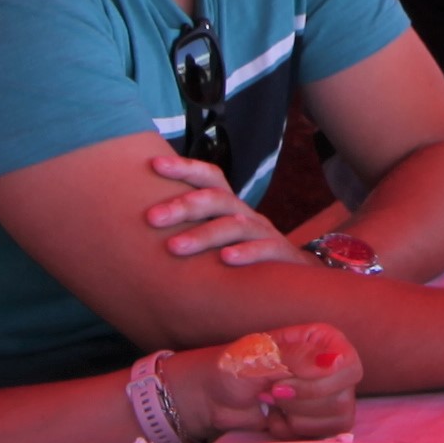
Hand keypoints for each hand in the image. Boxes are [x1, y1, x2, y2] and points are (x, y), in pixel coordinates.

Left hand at [135, 150, 308, 266]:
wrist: (298, 279)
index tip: (153, 164)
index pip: (208, 178)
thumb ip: (192, 230)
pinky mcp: (281, 256)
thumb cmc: (245, 256)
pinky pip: (265, 249)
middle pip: (216, 199)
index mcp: (229, 207)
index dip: (184, 167)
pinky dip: (246, 253)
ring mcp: (264, 233)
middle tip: (151, 218)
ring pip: (234, 225)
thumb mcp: (220, 238)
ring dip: (203, 235)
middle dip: (182, 206)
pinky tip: (225, 260)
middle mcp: (245, 214)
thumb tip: (145, 225)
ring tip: (173, 248)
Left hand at [168, 322, 362, 442]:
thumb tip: (337, 362)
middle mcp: (332, 366)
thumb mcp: (260, 357)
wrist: (214, 398)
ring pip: (338, 417)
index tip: (281, 383)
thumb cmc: (233, 368)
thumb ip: (297, 358)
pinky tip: (277, 419)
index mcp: (323, 340)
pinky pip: (328, 434)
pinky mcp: (321, 421)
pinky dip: (296, 431)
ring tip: (272, 404)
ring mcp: (330, 395)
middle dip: (300, 401)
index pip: (349, 365)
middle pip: (344, 396)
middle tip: (271, 392)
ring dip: (297, 417)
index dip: (319, 383)